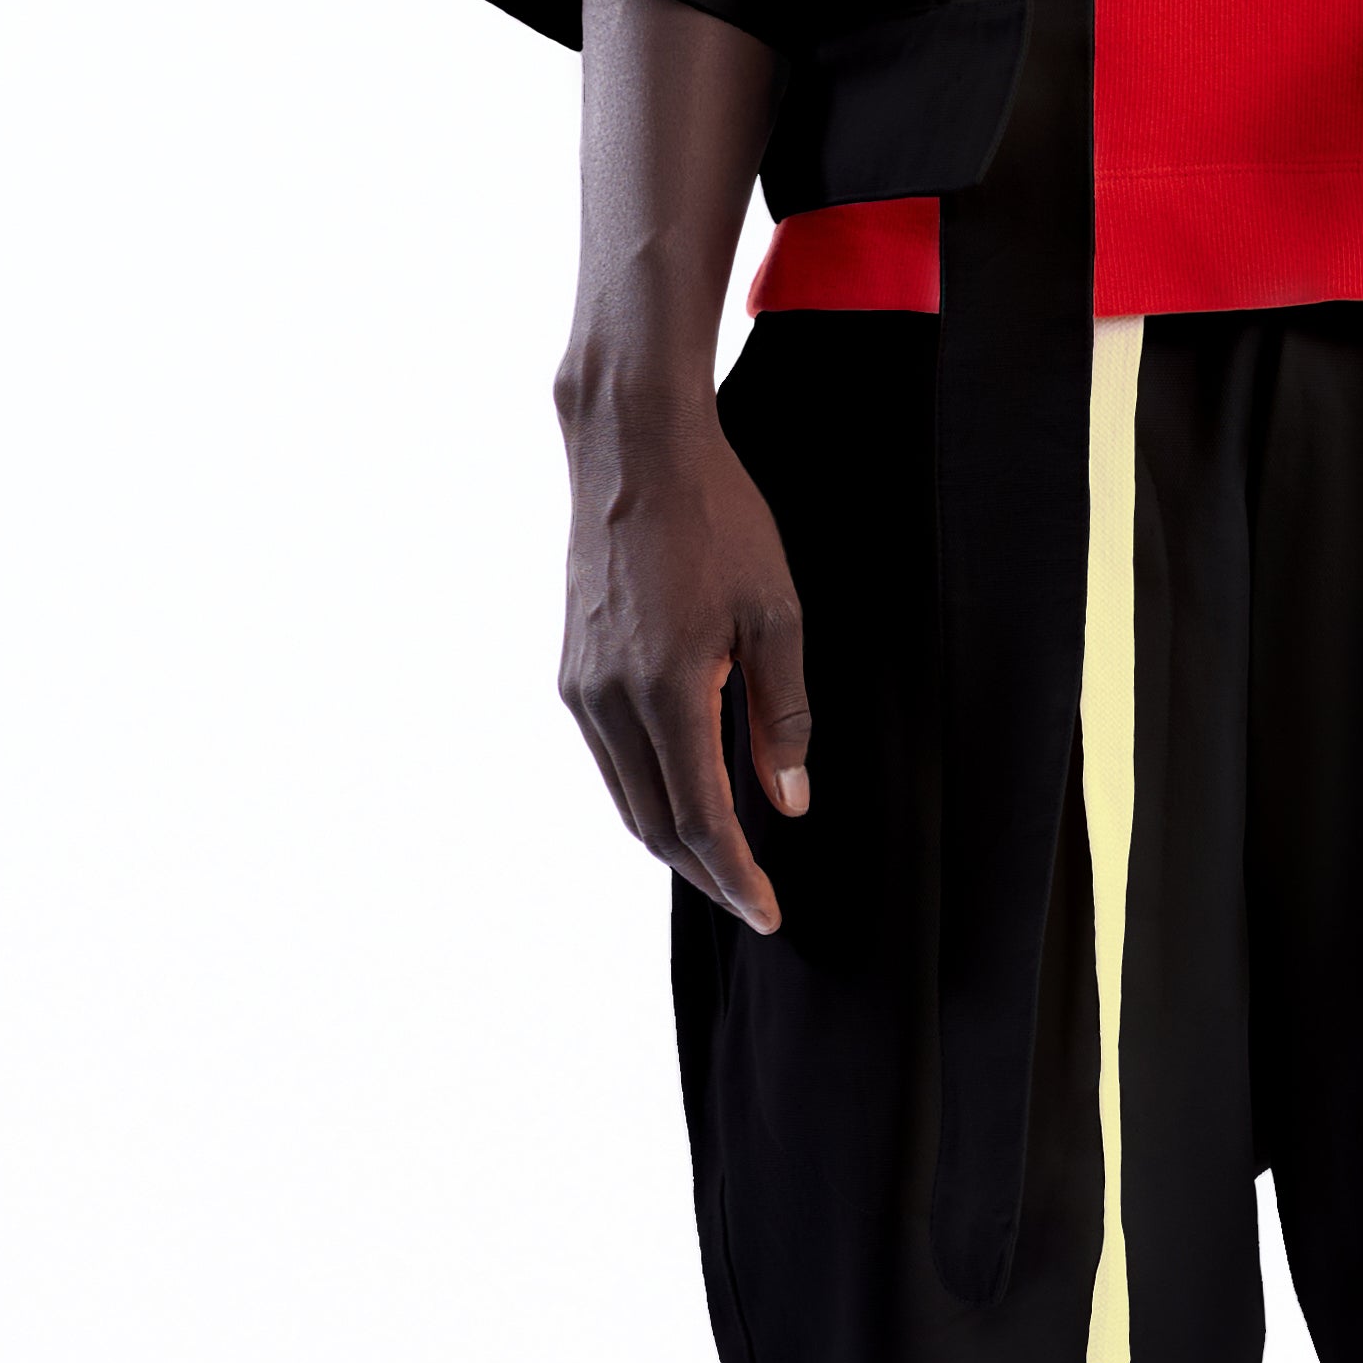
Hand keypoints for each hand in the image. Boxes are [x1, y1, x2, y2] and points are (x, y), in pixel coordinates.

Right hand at [556, 384, 809, 933]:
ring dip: (674, 844)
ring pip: (627, 800)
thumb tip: (789, 802)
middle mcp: (611, 701)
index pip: (703, 820)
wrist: (633, 449)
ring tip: (723, 867)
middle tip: (752, 902)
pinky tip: (683, 802)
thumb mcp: (776, 616)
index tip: (769, 913)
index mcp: (667, 692)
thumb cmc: (718, 520)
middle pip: (657, 826)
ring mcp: (583, 688)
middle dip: (707, 876)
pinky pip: (610, 761)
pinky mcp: (574, 671)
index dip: (738, 878)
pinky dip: (648, 798)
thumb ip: (782, 715)